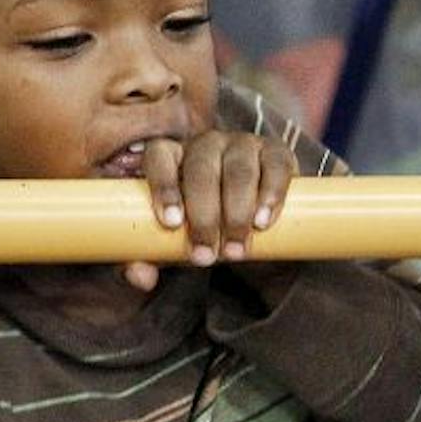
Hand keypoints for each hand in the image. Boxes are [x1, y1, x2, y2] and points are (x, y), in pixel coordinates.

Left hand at [125, 132, 297, 292]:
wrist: (254, 231)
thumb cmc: (206, 230)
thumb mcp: (175, 243)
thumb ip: (151, 257)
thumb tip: (142, 278)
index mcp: (173, 155)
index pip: (160, 156)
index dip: (164, 186)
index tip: (172, 224)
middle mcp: (207, 143)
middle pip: (201, 169)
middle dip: (204, 216)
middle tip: (207, 256)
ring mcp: (244, 144)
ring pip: (238, 170)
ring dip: (236, 213)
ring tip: (235, 251)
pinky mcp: (278, 154)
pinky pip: (276, 168)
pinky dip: (270, 195)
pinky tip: (262, 221)